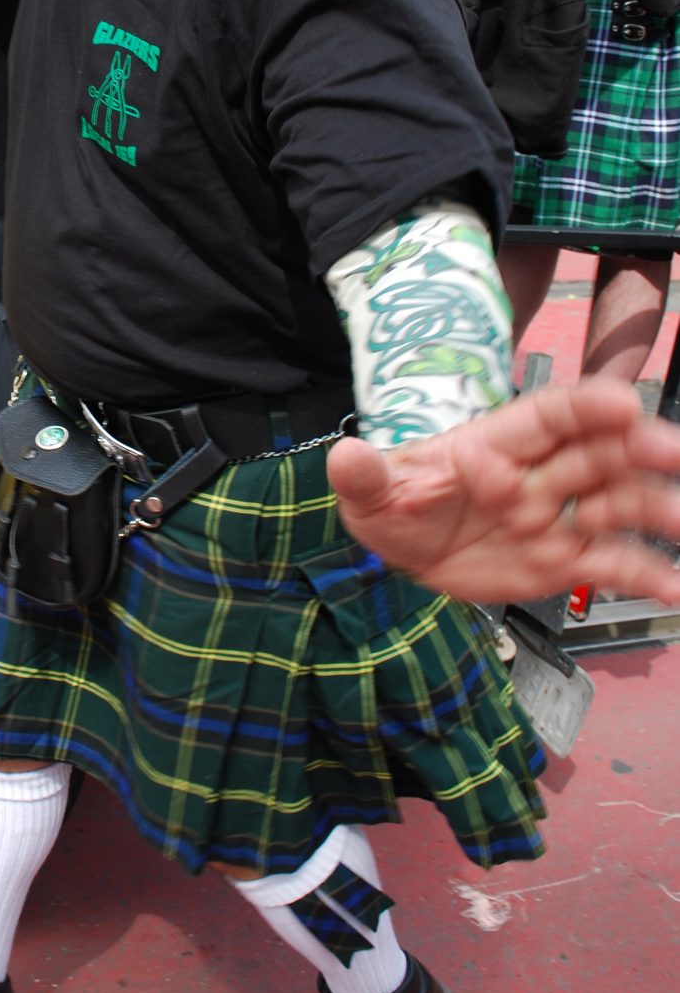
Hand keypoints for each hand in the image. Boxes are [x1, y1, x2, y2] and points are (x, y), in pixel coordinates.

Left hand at [327, 378, 679, 605]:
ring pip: (617, 505)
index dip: (587, 407)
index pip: (549, 415)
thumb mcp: (370, 492)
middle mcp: (539, 473)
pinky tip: (672, 589)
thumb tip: (344, 455)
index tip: (624, 404)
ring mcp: (557, 515)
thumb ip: (365, 476)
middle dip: (638, 450)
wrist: (404, 550)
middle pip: (597, 453)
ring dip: (655, 511)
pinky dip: (644, 574)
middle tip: (670, 454)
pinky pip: (609, 563)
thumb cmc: (394, 502)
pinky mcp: (562, 559)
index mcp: (497, 443)